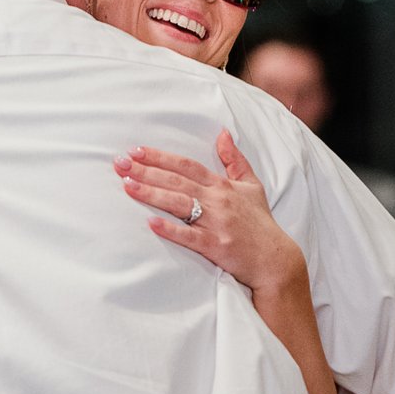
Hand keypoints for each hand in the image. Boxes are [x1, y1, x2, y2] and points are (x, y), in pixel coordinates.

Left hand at [116, 131, 304, 291]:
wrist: (275, 259)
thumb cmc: (260, 223)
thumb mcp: (252, 186)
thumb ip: (235, 160)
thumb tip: (223, 133)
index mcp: (222, 186)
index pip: (186, 165)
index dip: (160, 157)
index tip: (136, 150)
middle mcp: (218, 201)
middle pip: (176, 181)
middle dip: (146, 170)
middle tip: (119, 163)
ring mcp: (216, 223)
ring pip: (179, 204)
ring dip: (152, 193)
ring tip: (127, 185)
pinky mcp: (215, 246)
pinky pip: (189, 236)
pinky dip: (170, 229)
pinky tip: (150, 222)